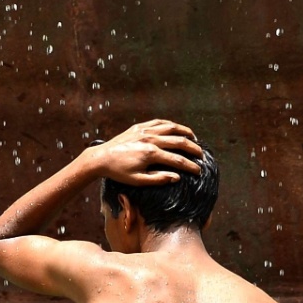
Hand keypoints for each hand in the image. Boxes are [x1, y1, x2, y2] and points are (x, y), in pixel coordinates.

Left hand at [83, 120, 202, 184]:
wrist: (101, 158)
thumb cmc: (119, 172)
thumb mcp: (138, 180)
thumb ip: (159, 179)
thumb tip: (177, 177)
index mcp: (151, 154)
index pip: (177, 160)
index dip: (191, 166)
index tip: (199, 170)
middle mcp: (151, 139)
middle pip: (179, 142)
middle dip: (193, 148)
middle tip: (201, 155)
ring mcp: (145, 130)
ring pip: (171, 127)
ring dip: (185, 132)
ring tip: (193, 138)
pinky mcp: (139, 126)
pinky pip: (159, 122)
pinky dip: (170, 124)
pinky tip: (176, 128)